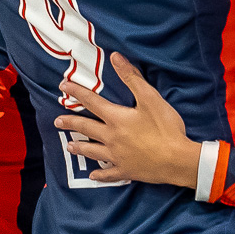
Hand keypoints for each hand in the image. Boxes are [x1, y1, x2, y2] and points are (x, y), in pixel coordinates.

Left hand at [55, 53, 201, 188]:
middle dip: (70, 123)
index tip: (63, 87)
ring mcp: (118, 156)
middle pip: (86, 128)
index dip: (77, 93)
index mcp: (117, 119)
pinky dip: (100, 175)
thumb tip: (115, 58)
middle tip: (57, 121)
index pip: (92, 102)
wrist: (177, 160)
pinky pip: (109, 174)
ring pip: (93, 152)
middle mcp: (112, 138)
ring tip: (69, 146)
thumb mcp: (150, 98)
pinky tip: (94, 176)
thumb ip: (132, 78)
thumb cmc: (165, 128)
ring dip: (80, 148)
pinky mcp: (127, 170)